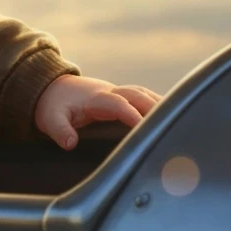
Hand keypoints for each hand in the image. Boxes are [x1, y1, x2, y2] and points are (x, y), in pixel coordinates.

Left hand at [34, 75, 161, 149]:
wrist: (50, 87)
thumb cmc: (52, 106)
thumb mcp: (50, 119)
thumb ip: (60, 131)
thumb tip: (71, 143)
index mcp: (95, 98)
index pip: (117, 103)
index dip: (132, 114)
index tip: (144, 127)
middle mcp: (109, 91)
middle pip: (136, 95)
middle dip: (154, 107)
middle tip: (172, 124)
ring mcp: (116, 92)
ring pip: (142, 93)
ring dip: (159, 104)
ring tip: (180, 119)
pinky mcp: (120, 96)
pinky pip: (142, 97)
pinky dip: (157, 104)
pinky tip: (171, 115)